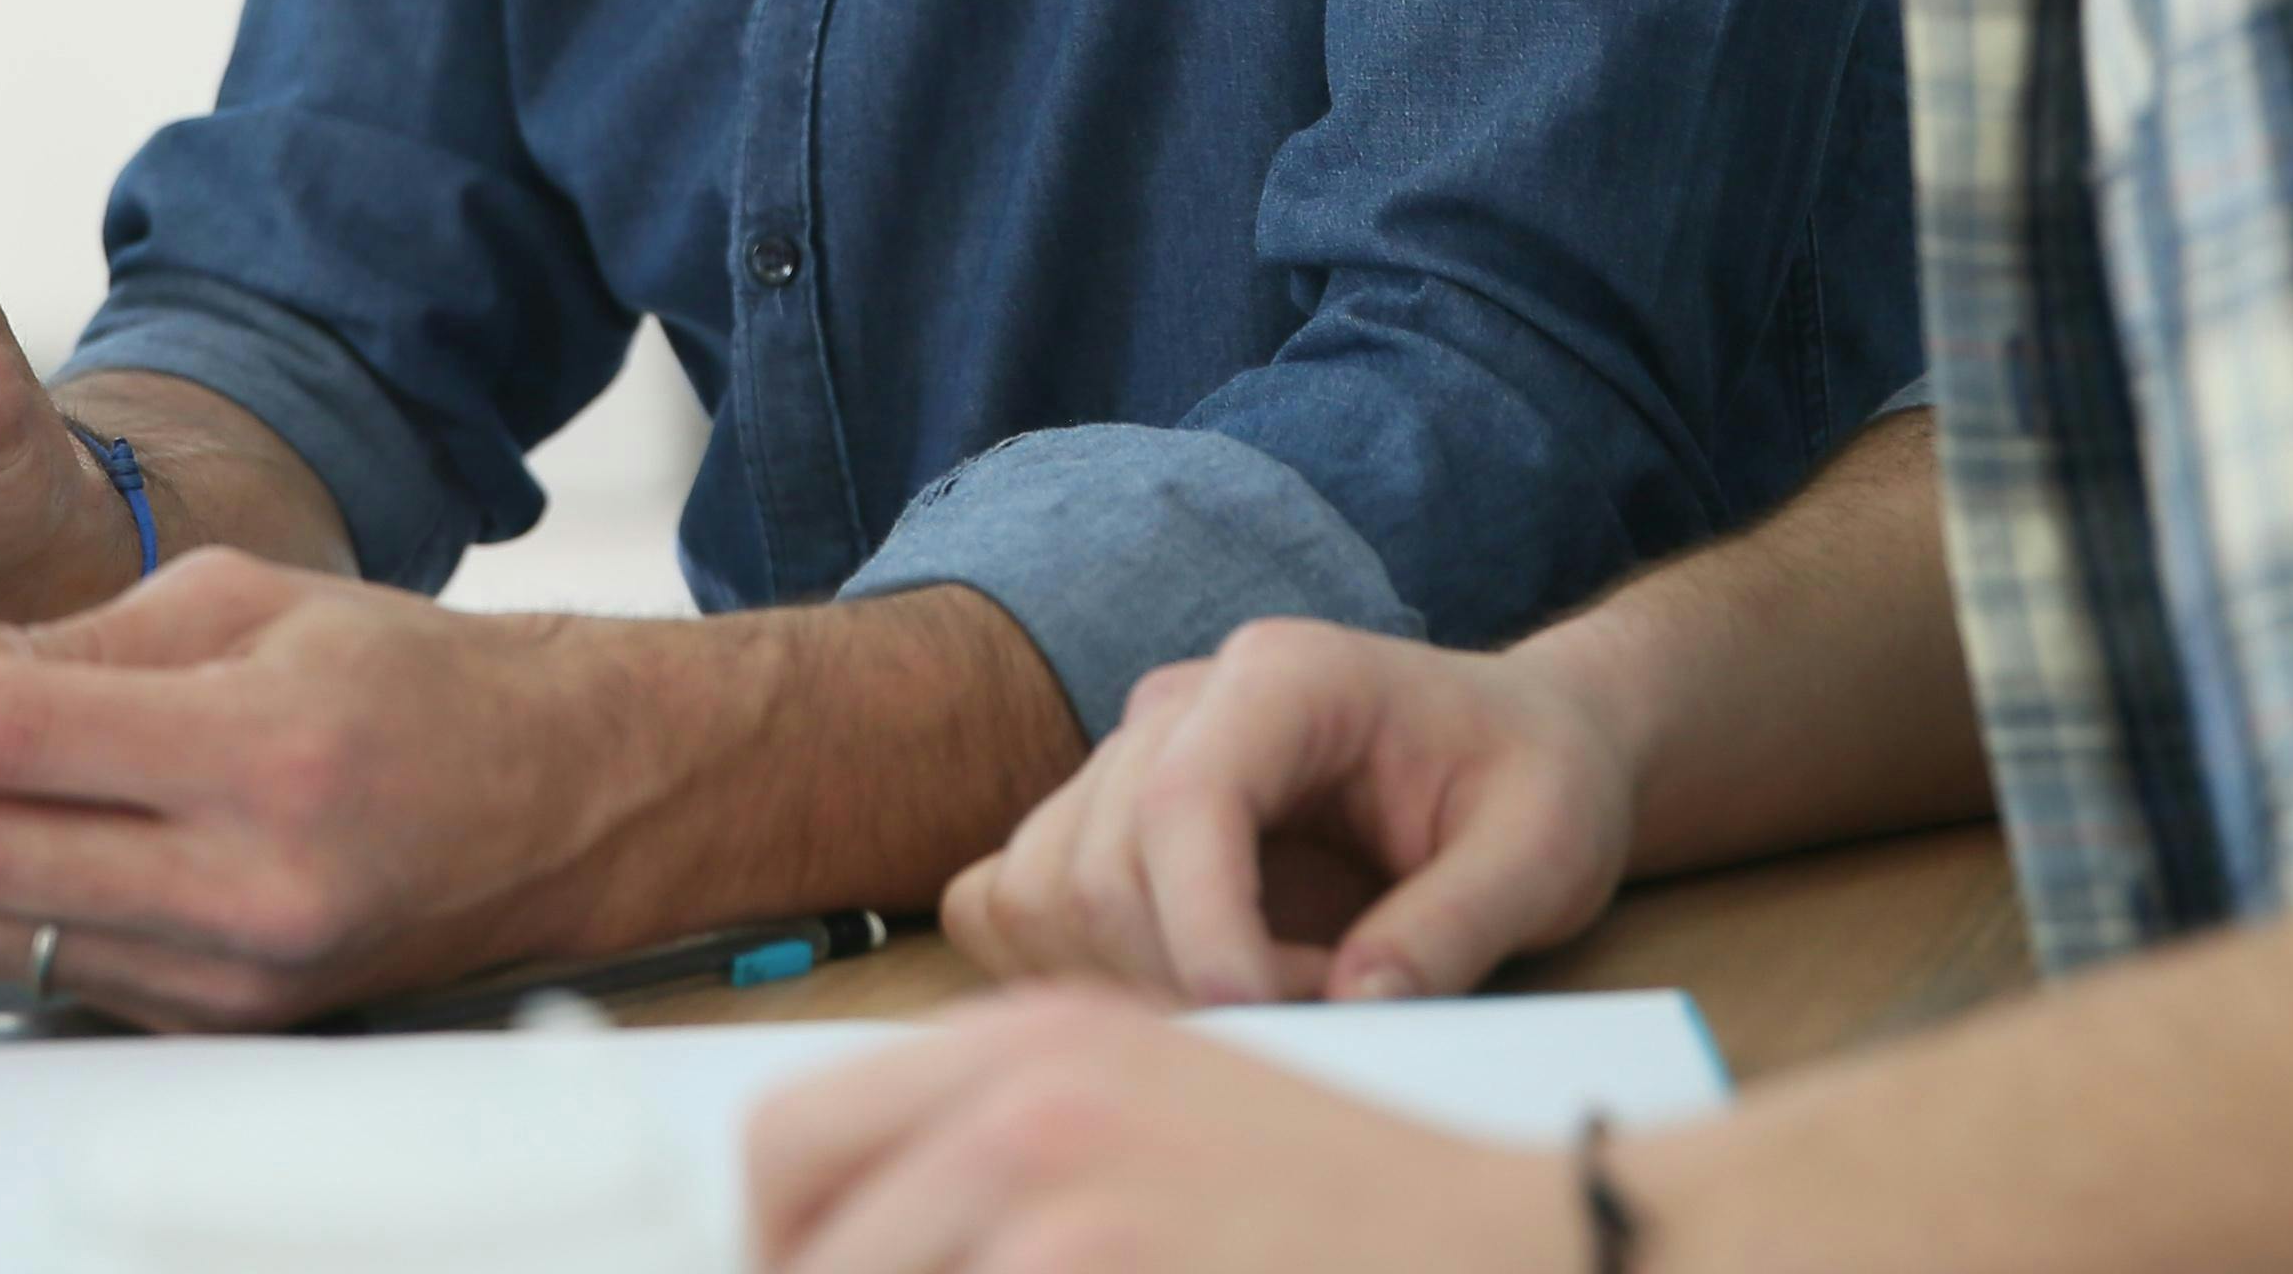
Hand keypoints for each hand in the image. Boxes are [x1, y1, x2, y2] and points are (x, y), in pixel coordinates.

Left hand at [0, 548, 649, 1027]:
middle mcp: (253, 885)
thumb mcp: (256, 602)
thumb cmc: (421, 684)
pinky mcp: (225, 1021)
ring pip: (2, 932)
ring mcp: (237, 976)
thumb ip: (87, 638)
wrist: (564, 800)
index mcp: (270, 753)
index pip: (19, 732)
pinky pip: (55, 967)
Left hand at [747, 987, 1579, 1273]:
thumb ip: (1001, 1151)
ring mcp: (1063, 1209)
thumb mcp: (1156, 1109)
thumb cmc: (1338, 1209)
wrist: (1512, 1245)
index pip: (786, 1144)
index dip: (780, 1250)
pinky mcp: (1101, 1272)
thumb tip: (836, 1241)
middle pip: (803, 1249)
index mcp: (1025, 1043)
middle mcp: (1023, 1105)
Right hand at [944, 619, 1635, 1005]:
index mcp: (1285, 676)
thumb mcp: (1545, 852)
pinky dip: (1073, 974)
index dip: (1204, 931)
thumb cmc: (1537, 782)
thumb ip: (1458, 923)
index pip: (1181, 798)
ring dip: (1134, 986)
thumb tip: (1355, 1006)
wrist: (1519, 749)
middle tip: (1325, 1014)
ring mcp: (1126, 761)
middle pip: (1095, 864)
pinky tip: (1195, 992)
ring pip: (1038, 892)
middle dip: (1190, 978)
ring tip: (1278, 999)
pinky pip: (1010, 904)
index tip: (1278, 1021)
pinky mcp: (1101, 823)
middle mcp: (1180, 704)